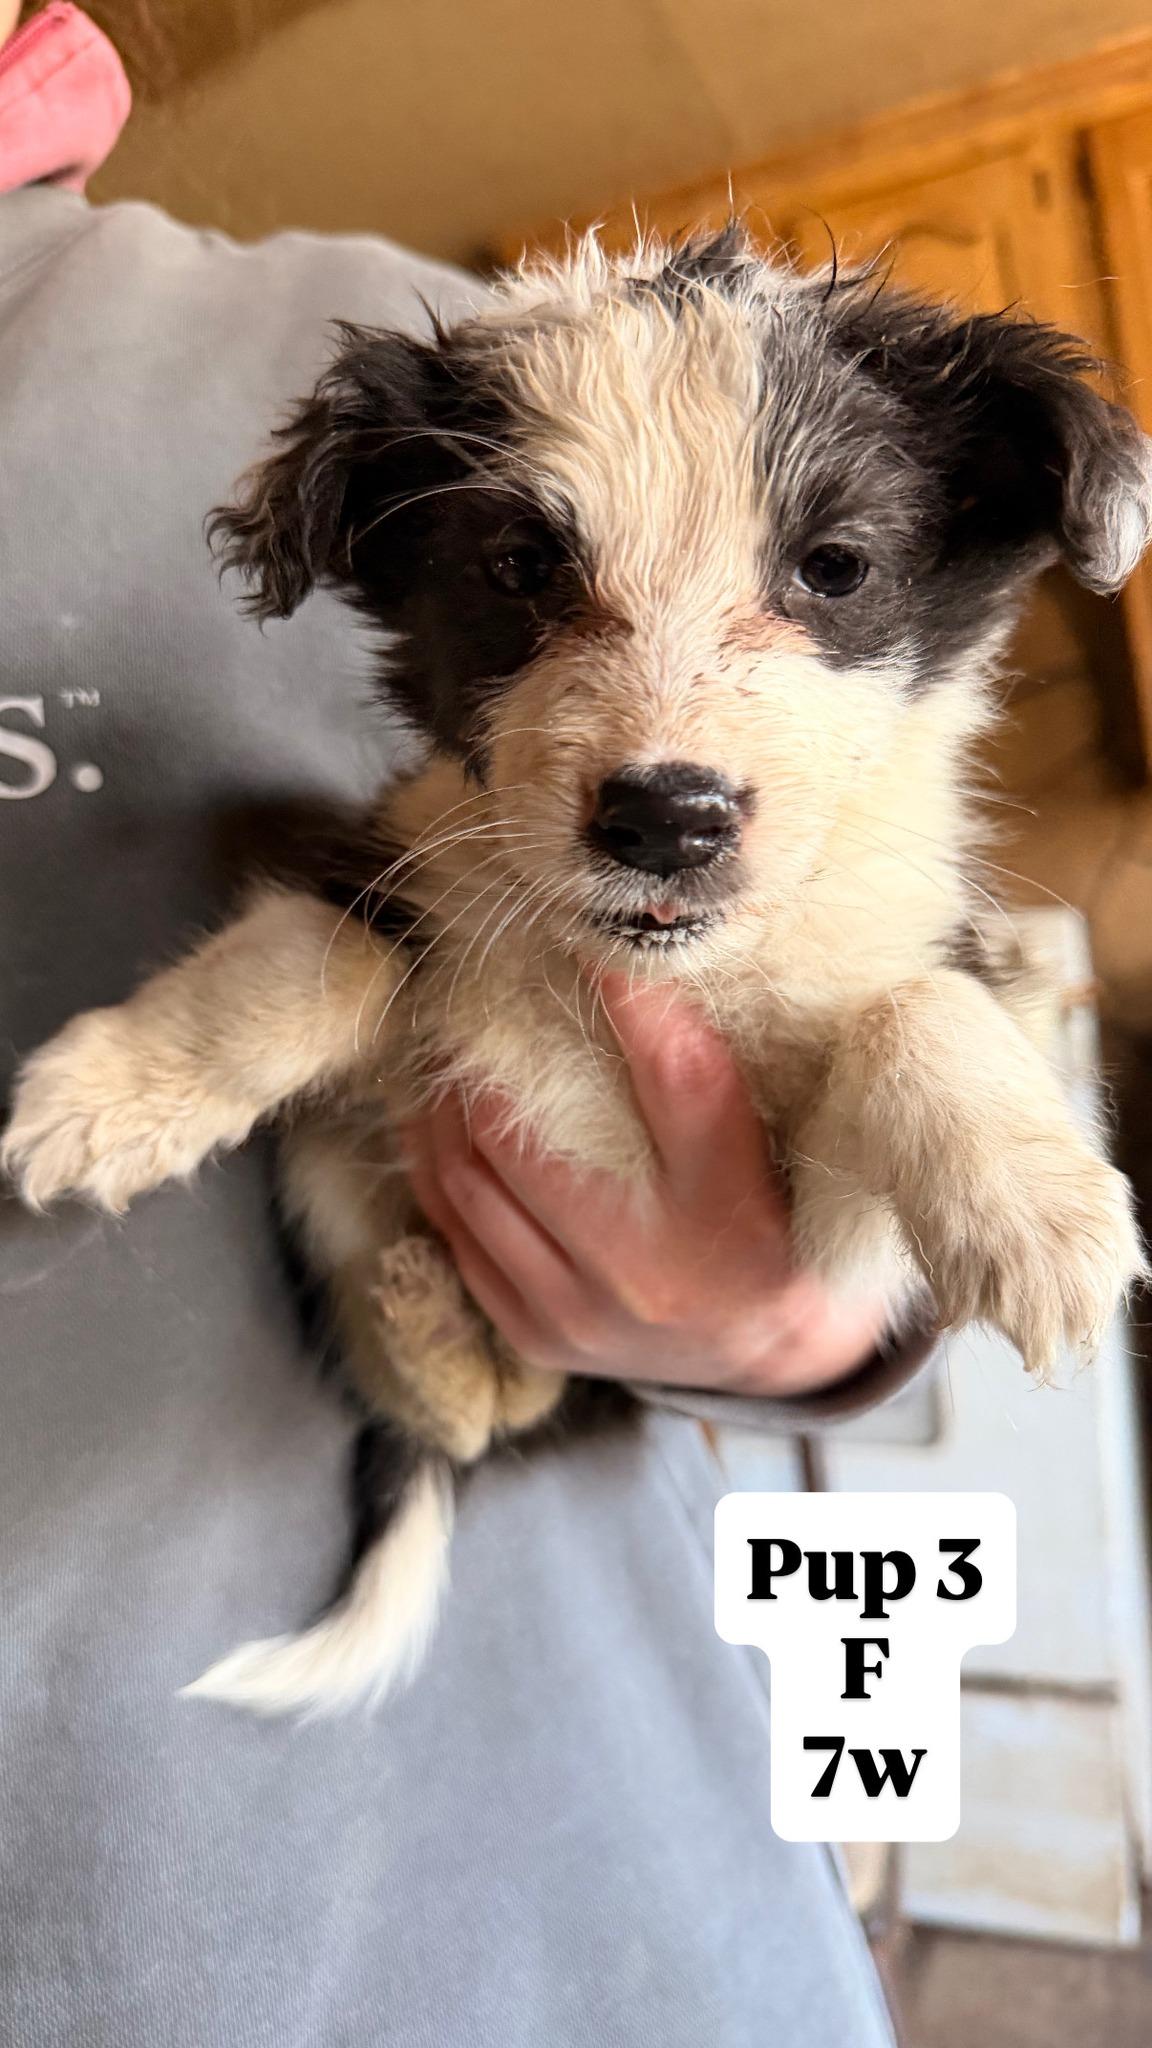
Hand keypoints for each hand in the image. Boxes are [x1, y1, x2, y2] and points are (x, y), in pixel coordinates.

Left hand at [402, 975, 887, 1398]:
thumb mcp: (782, 1147)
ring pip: (467, 1180)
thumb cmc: (780, 1222)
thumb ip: (721, 1069)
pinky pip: (455, 1233)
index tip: (595, 931)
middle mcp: (650, 1269)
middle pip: (524, 1133)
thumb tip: (647, 951)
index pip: (680, 1076)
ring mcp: (580, 1312)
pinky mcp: (536, 1335)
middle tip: (475, 996)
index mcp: (732, 1209)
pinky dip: (437, 1167)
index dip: (631, 994)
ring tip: (448, 1054)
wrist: (774, 1357)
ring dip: (444, 1107)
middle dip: (486, 1052)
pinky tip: (439, 1123)